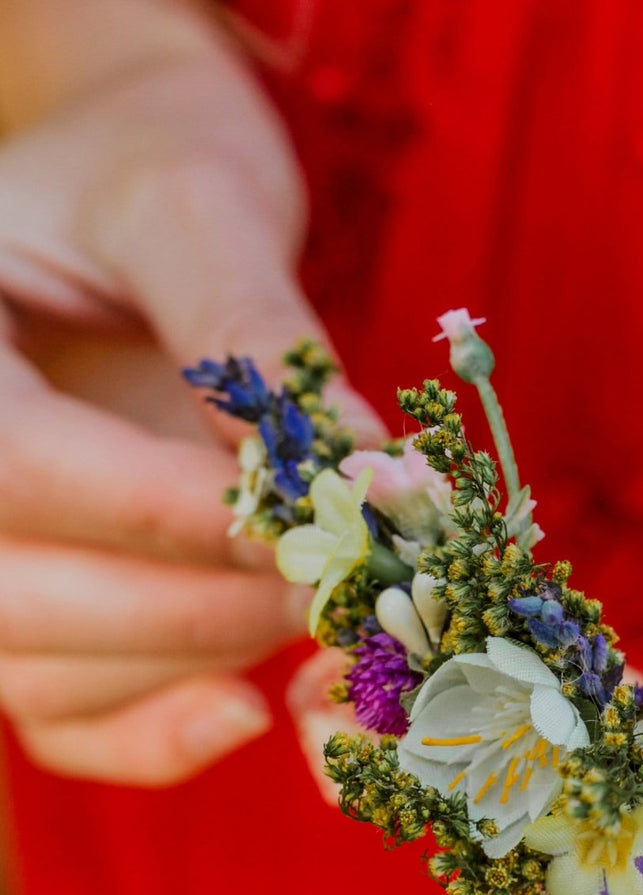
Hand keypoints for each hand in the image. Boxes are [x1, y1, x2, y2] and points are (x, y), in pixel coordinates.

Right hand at [0, 0, 382, 783]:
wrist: (120, 186)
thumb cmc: (145, 158)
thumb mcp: (192, 199)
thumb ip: (251, 326)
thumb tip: (356, 476)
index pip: (15, 467)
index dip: (158, 513)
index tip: (303, 523)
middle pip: (14, 596)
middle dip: (191, 604)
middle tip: (334, 579)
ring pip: (43, 671)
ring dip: (192, 663)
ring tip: (316, 606)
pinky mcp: (40, 603)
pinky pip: (67, 717)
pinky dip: (153, 737)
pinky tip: (250, 711)